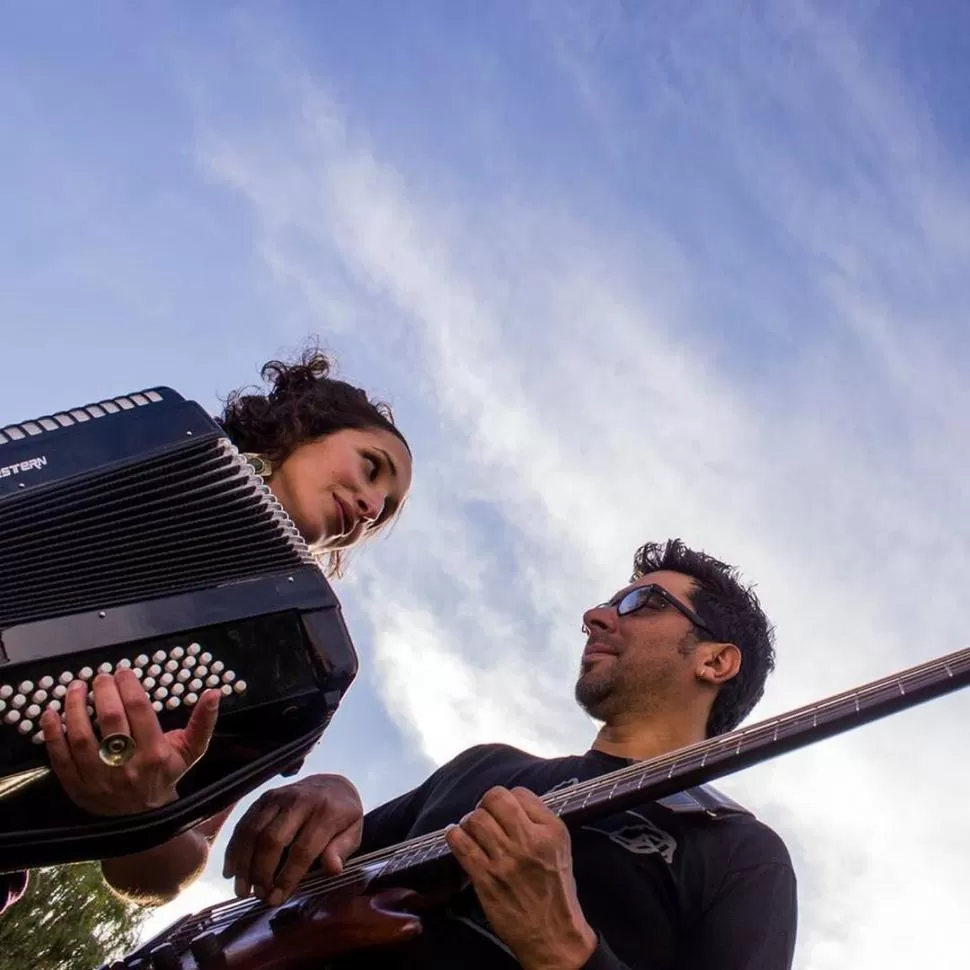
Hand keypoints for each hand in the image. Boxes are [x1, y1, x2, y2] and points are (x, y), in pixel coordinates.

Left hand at [40, 670, 220, 815]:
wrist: (144, 819)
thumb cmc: (166, 775)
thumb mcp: (191, 751)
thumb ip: (203, 722)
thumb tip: (214, 693)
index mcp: (155, 753)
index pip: (139, 710)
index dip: (128, 686)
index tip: (122, 672)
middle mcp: (127, 765)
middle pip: (110, 720)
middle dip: (103, 692)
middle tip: (99, 677)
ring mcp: (99, 778)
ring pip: (82, 737)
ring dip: (75, 708)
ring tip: (75, 688)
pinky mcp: (77, 788)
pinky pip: (60, 759)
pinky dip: (51, 735)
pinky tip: (50, 714)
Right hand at [223, 774, 363, 905]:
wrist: (332, 785)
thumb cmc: (342, 815)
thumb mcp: (354, 831)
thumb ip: (342, 849)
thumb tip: (332, 869)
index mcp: (326, 811)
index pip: (303, 849)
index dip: (287, 877)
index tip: (277, 899)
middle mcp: (300, 800)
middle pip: (272, 839)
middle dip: (262, 872)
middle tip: (259, 896)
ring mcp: (279, 796)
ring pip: (253, 831)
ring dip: (243, 863)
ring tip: (242, 889)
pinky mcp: (264, 797)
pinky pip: (244, 823)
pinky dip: (234, 848)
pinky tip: (231, 870)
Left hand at [445, 787, 597, 969]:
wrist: (552, 935)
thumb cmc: (555, 889)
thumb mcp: (560, 847)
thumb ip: (539, 821)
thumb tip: (510, 802)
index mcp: (551, 830)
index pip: (519, 793)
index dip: (507, 799)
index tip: (504, 811)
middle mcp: (529, 841)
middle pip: (494, 799)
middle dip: (485, 804)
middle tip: (485, 816)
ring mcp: (505, 859)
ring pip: (475, 819)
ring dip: (470, 822)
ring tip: (473, 831)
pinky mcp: (485, 877)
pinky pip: (460, 844)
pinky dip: (454, 836)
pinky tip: (458, 837)